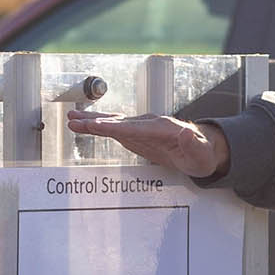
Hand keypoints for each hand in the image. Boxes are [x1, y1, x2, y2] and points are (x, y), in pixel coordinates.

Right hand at [66, 109, 227, 177]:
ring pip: (113, 123)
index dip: (116, 127)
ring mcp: (142, 127)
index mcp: (164, 128)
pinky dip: (98, 126)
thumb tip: (187, 132)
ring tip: (70, 119)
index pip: (136, 128)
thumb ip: (194, 145)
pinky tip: (82, 125)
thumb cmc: (203, 154)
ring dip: (92, 121)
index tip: (99, 126)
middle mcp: (150, 123)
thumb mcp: (202, 154)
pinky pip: (114, 129)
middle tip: (75, 120)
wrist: (202, 149)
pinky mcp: (137, 134)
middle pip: (120, 122)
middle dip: (97, 122)